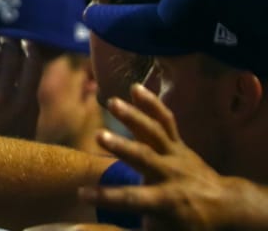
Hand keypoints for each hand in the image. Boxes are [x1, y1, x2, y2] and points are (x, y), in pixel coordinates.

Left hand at [0, 32, 39, 139]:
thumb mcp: (24, 138)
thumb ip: (28, 114)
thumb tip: (33, 93)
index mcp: (27, 108)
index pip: (33, 68)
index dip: (29, 52)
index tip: (26, 44)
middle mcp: (8, 98)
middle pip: (12, 58)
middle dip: (9, 44)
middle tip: (5, 39)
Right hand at [78, 83, 265, 229]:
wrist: (225, 204)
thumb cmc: (189, 222)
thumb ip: (133, 226)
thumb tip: (92, 227)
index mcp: (164, 200)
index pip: (131, 198)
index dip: (105, 196)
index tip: (80, 193)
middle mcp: (169, 174)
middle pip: (144, 158)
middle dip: (122, 147)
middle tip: (98, 135)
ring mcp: (175, 155)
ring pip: (154, 133)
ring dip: (133, 116)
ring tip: (112, 102)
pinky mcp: (178, 143)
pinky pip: (166, 120)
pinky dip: (152, 103)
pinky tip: (135, 87)